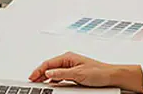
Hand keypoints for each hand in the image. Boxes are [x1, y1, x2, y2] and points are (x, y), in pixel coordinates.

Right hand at [28, 52, 142, 91]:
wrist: (111, 76)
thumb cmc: (99, 72)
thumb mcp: (78, 74)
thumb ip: (62, 74)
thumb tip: (49, 74)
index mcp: (68, 57)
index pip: (48, 64)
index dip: (38, 70)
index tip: (32, 77)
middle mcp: (68, 60)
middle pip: (49, 67)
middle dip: (40, 74)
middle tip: (32, 82)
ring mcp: (71, 67)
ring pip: (54, 72)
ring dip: (46, 77)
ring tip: (39, 84)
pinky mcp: (74, 73)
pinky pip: (60, 76)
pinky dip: (53, 80)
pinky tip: (51, 84)